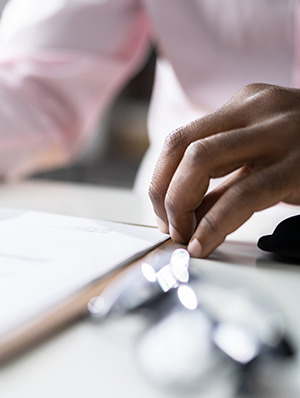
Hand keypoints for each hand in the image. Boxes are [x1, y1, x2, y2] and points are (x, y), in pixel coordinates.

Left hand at [149, 83, 299, 257]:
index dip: (160, 180)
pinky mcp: (299, 165)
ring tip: (185, 237)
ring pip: (200, 160)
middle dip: (163, 193)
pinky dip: (212, 224)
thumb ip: (227, 176)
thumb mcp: (268, 154)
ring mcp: (281, 132)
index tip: (162, 213)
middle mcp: (259, 110)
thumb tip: (181, 214)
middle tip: (170, 227)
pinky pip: (241, 194)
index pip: (180, 139)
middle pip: (181, 145)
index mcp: (246, 105)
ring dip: (180, 205)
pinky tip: (203, 244)